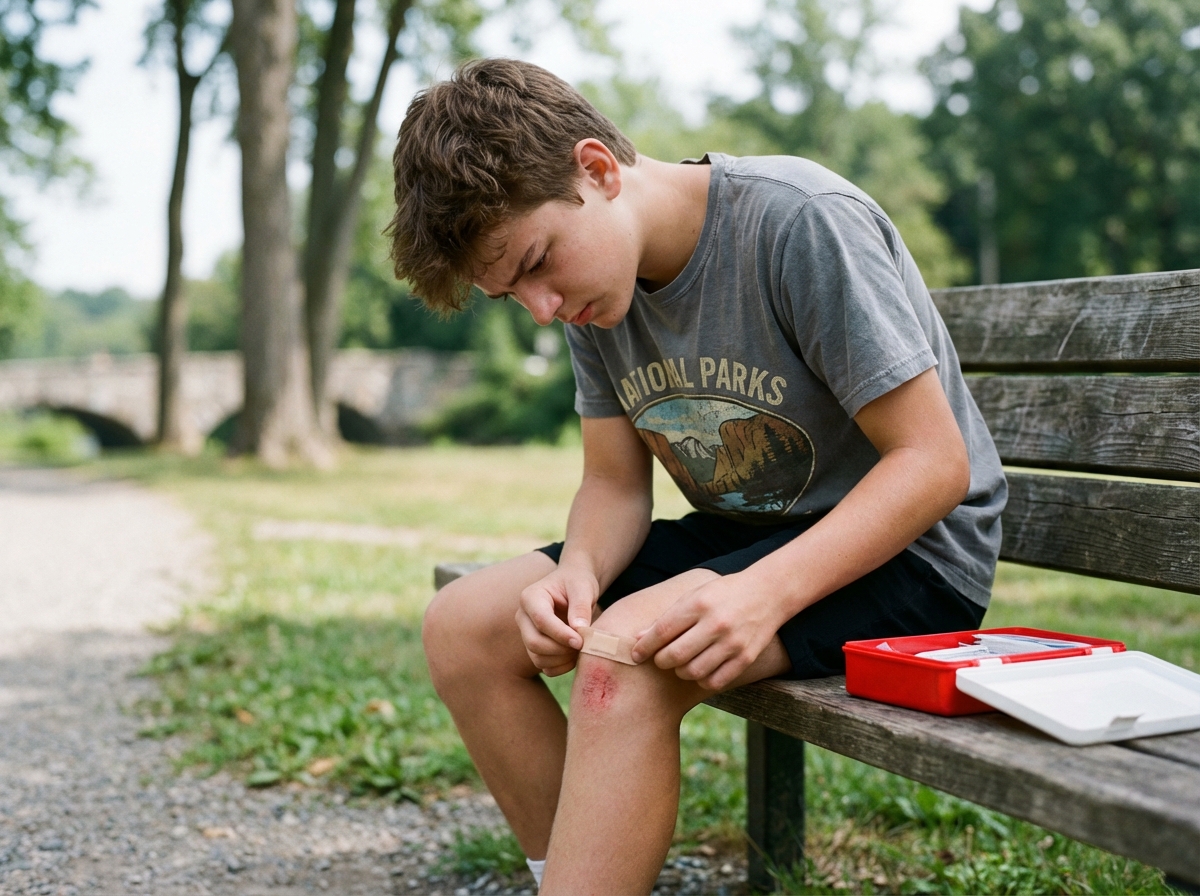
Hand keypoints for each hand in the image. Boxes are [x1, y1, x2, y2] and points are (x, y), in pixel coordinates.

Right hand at [516, 564, 599, 675]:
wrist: (574, 588)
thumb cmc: (577, 583)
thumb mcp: (583, 588)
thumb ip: (581, 606)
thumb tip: (578, 629)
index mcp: (531, 597)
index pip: (541, 620)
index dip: (560, 634)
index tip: (580, 641)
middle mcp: (523, 617)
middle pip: (534, 642)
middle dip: (561, 649)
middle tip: (583, 645)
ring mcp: (526, 634)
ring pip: (538, 657)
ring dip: (562, 660)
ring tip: (581, 649)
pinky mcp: (534, 648)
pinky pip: (544, 667)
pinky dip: (560, 667)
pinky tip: (574, 656)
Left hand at [631, 571, 780, 690]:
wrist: (767, 593)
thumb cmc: (723, 594)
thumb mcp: (694, 596)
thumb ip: (668, 617)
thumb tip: (639, 638)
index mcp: (699, 604)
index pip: (663, 631)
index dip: (645, 646)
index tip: (635, 654)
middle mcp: (716, 624)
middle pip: (676, 655)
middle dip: (661, 661)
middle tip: (661, 659)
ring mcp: (732, 643)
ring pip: (693, 671)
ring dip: (681, 671)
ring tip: (682, 663)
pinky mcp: (745, 658)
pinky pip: (715, 681)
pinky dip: (702, 679)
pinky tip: (701, 670)